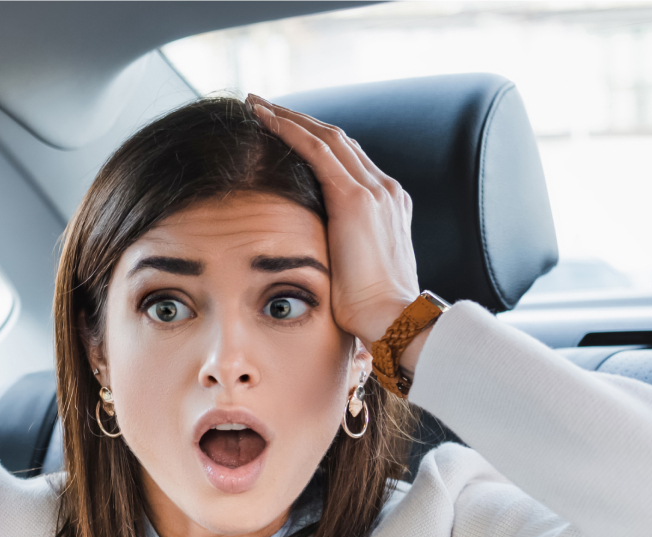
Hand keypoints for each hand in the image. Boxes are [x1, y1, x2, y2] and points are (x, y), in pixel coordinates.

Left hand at [249, 96, 419, 346]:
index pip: (347, 160)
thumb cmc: (368, 310)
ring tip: (257, 104)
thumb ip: (338, 250)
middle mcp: (384, 189)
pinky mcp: (355, 200)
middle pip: (338, 139)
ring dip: (290, 117)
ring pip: (327, 136)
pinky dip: (289, 130)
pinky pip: (317, 151)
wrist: (393, 318)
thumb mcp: (353, 270)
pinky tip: (264, 118)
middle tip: (264, 105)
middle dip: (300, 119)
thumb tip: (311, 256)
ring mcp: (374, 191)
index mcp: (387, 205)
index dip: (315, 140)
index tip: (285, 131)